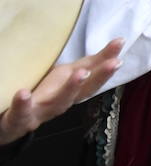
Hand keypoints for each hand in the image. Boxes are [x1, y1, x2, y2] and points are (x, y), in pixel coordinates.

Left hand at [0, 39, 122, 144]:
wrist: (14, 124)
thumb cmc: (43, 96)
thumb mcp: (63, 77)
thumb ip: (85, 64)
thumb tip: (116, 41)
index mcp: (71, 89)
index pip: (93, 73)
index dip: (107, 59)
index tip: (120, 41)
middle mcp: (62, 102)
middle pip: (83, 91)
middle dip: (100, 77)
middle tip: (114, 63)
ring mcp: (41, 111)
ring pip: (59, 102)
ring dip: (71, 88)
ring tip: (80, 73)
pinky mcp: (19, 119)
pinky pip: (20, 113)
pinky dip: (22, 104)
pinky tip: (23, 93)